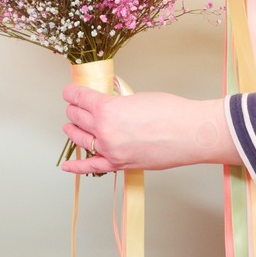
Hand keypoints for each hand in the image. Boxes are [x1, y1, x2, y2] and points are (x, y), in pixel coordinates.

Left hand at [61, 85, 241, 175]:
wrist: (188, 133)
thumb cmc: (169, 111)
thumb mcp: (136, 96)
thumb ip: (117, 101)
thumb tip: (109, 102)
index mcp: (106, 109)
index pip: (80, 97)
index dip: (72, 92)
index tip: (69, 90)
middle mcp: (103, 131)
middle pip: (78, 117)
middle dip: (73, 109)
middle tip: (74, 104)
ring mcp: (109, 150)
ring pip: (81, 138)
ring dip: (72, 129)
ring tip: (69, 124)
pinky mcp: (119, 164)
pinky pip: (92, 166)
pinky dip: (77, 166)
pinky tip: (67, 165)